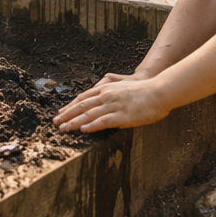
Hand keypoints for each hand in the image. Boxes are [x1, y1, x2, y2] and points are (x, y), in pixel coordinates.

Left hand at [53, 75, 169, 132]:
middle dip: (67, 114)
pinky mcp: (122, 115)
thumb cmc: (143, 90)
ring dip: (74, 122)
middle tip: (55, 122)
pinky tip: (83, 130)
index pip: (82, 98)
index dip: (70, 106)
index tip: (61, 113)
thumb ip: (110, 91)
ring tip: (63, 128)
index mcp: (106, 89)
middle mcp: (106, 96)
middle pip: (81, 106)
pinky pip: (103, 121)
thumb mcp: (122, 86)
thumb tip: (101, 97)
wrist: (159, 91)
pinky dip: (91, 125)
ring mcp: (113, 105)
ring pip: (88, 114)